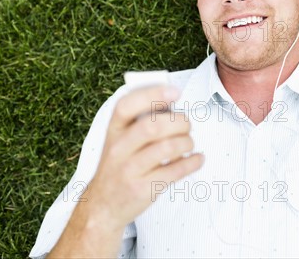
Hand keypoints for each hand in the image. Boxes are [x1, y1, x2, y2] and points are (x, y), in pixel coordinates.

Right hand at [83, 85, 203, 230]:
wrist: (102, 206)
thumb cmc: (119, 166)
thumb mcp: (120, 141)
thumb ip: (140, 121)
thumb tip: (172, 101)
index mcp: (113, 130)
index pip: (127, 106)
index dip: (153, 94)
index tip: (175, 93)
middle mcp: (118, 149)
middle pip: (152, 126)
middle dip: (178, 122)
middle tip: (186, 126)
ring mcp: (129, 170)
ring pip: (166, 148)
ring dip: (186, 142)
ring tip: (189, 143)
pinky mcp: (143, 189)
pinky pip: (174, 171)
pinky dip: (192, 162)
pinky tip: (197, 159)